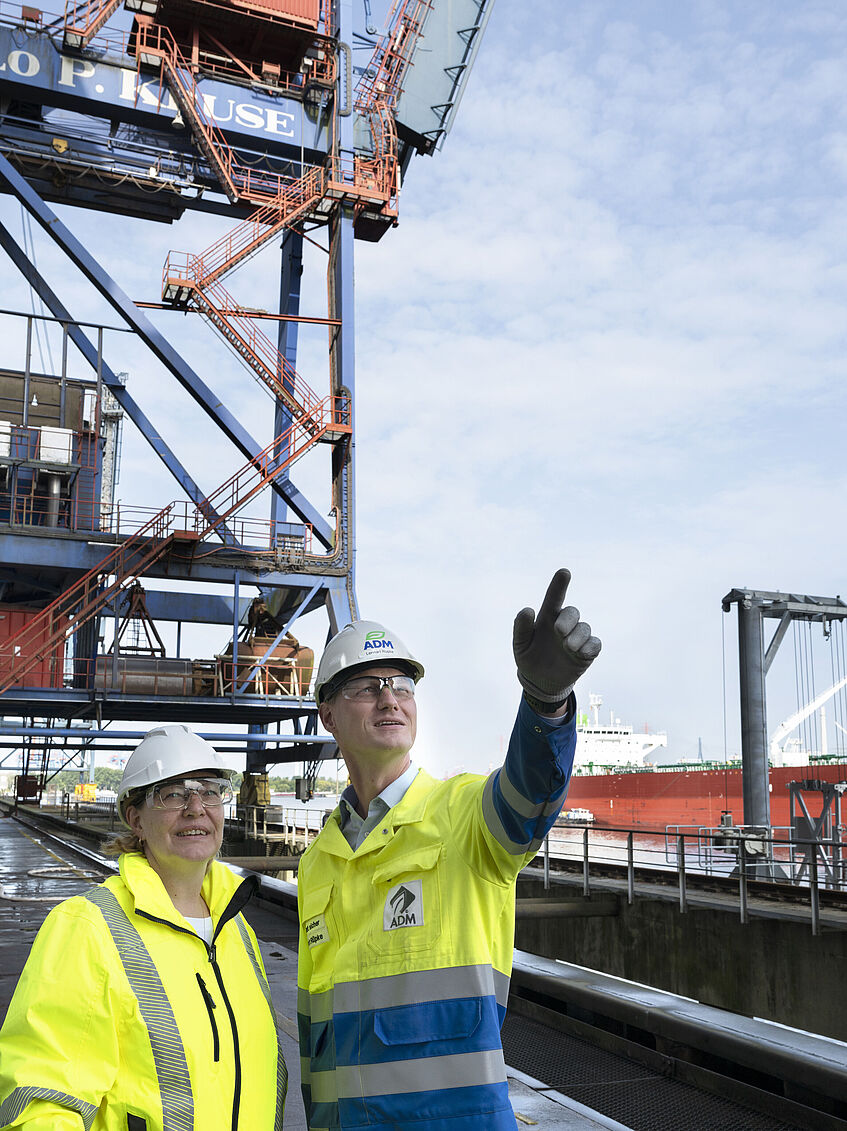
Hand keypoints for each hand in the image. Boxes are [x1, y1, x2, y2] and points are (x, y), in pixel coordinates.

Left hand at [512, 569, 600, 702]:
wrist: (540, 682)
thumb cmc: (529, 658)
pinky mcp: (587, 652)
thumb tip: (528, 609)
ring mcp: (577, 638)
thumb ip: (521, 628)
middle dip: (568, 620)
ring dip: (577, 637)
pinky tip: (581, 653)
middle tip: (558, 631)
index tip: (564, 572)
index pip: (554, 597)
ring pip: (585, 628)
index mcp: (547, 618)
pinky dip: (590, 646)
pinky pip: (595, 644)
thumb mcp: (520, 645)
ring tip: (567, 648)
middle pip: (572, 612)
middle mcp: (564, 625)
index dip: (559, 585)